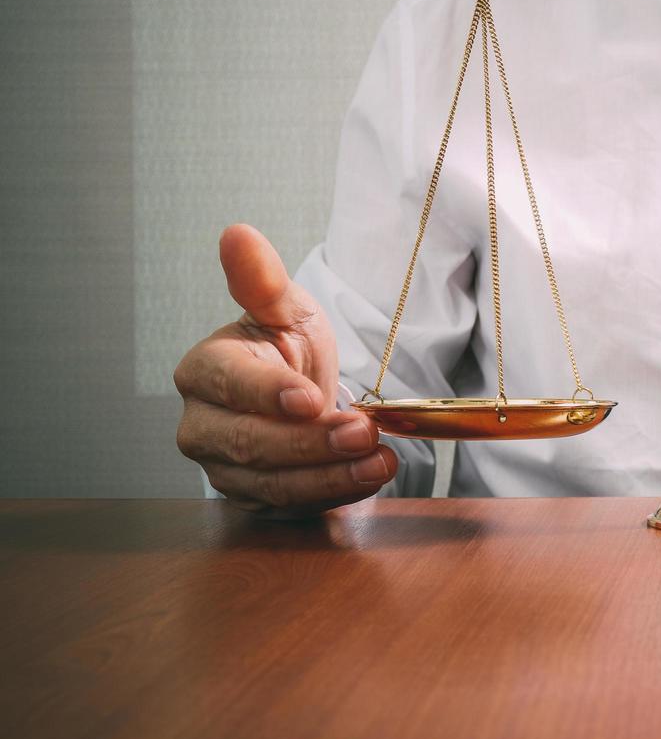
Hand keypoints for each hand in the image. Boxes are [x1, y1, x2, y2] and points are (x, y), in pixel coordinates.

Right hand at [173, 224, 396, 514]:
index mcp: (203, 371)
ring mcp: (225, 467)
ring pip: (271, 482)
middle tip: (361, 430)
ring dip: (330, 475)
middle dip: (310, 441)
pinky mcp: (255, 497)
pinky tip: (372, 476)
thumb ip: (263, 280)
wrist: (301, 390)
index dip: (268, 394)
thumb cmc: (285, 346)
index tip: (310, 397)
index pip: (229, 385)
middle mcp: (203, 425)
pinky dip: (334, 493)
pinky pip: (292, 504)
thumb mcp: (285, 308)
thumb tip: (237, 234)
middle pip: (250, 443)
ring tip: (378, 460)